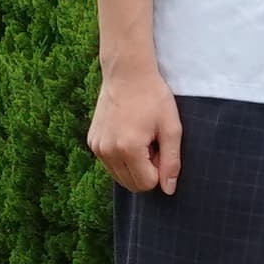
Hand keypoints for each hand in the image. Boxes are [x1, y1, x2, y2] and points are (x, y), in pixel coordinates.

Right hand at [88, 65, 183, 195]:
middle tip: (151, 143)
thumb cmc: (153, 98)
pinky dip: (121, 157)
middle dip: (146, 170)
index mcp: (128, 149)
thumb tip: (168, 190)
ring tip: (140, 138)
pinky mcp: (92, 142)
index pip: (148, 184)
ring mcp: (97, 147)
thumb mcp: (171, 128)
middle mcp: (108, 151)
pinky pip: (110, 164)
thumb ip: (172, 162)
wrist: (127, 74)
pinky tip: (127, 134)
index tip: (159, 145)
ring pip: (120, 177)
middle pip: (132, 185)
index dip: (159, 168)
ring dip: (134, 165)